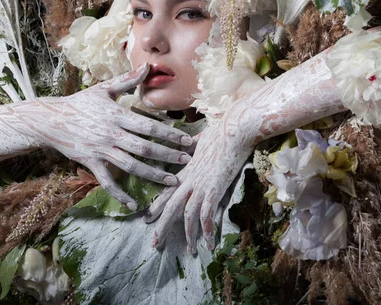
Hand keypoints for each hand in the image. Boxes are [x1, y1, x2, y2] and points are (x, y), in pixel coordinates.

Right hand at [30, 63, 193, 209]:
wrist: (51, 119)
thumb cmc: (81, 102)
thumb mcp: (104, 89)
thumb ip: (127, 80)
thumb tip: (147, 66)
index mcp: (117, 116)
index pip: (150, 126)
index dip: (170, 134)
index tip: (186, 140)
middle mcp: (111, 134)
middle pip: (145, 148)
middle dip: (168, 155)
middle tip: (186, 160)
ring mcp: (101, 150)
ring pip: (131, 166)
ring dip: (153, 175)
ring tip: (172, 180)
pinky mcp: (91, 163)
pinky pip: (107, 182)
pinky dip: (120, 194)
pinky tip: (133, 204)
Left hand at [144, 112, 254, 252]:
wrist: (234, 129)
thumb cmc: (221, 131)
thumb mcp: (203, 139)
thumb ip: (196, 145)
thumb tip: (194, 140)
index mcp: (186, 169)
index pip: (167, 191)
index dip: (156, 206)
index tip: (147, 218)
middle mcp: (190, 179)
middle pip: (171, 206)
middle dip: (162, 226)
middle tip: (155, 243)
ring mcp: (202, 185)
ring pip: (187, 215)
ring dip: (188, 235)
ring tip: (190, 251)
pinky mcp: (215, 189)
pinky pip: (208, 215)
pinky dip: (208, 231)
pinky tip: (210, 244)